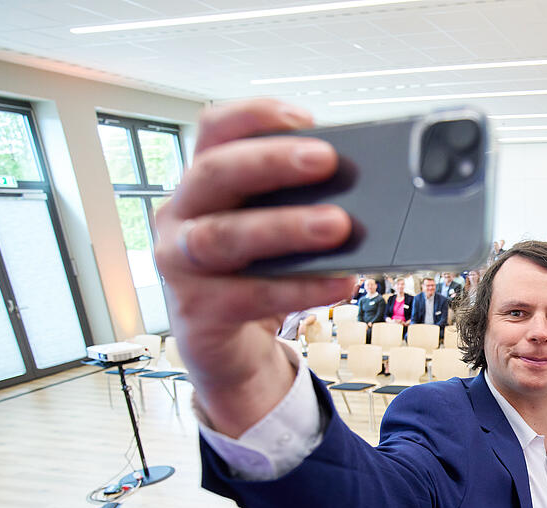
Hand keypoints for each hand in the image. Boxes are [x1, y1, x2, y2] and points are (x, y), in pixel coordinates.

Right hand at [154, 99, 356, 436]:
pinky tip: (340, 283)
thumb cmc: (257, 276)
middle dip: (273, 162)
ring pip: (224, 236)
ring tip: (340, 225)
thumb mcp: (276, 232)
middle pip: (215, 174)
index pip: (214, 130)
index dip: (255, 116)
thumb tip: (366, 188)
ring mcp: (179, 265)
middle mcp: (181, 216)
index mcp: (204, 183)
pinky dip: (298, 288)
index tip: (305, 118)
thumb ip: (301, 204)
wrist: (229, 351)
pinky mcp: (198, 312)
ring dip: (285, 227)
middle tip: (328, 160)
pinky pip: (248, 296)